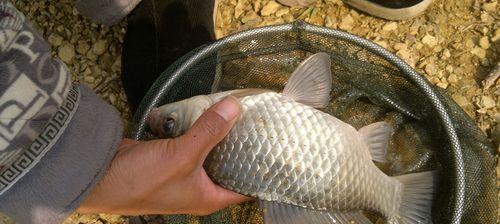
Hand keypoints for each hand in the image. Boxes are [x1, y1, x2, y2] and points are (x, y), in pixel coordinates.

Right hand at [78, 97, 250, 215]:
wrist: (99, 176)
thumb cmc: (142, 181)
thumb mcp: (182, 156)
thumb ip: (210, 131)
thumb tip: (235, 107)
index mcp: (209, 198)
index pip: (246, 189)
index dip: (262, 173)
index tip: (277, 152)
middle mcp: (199, 188)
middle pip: (229, 166)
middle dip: (242, 147)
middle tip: (259, 126)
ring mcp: (184, 173)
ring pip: (210, 153)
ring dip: (219, 136)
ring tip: (238, 115)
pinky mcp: (170, 158)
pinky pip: (192, 143)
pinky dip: (199, 131)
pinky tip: (208, 114)